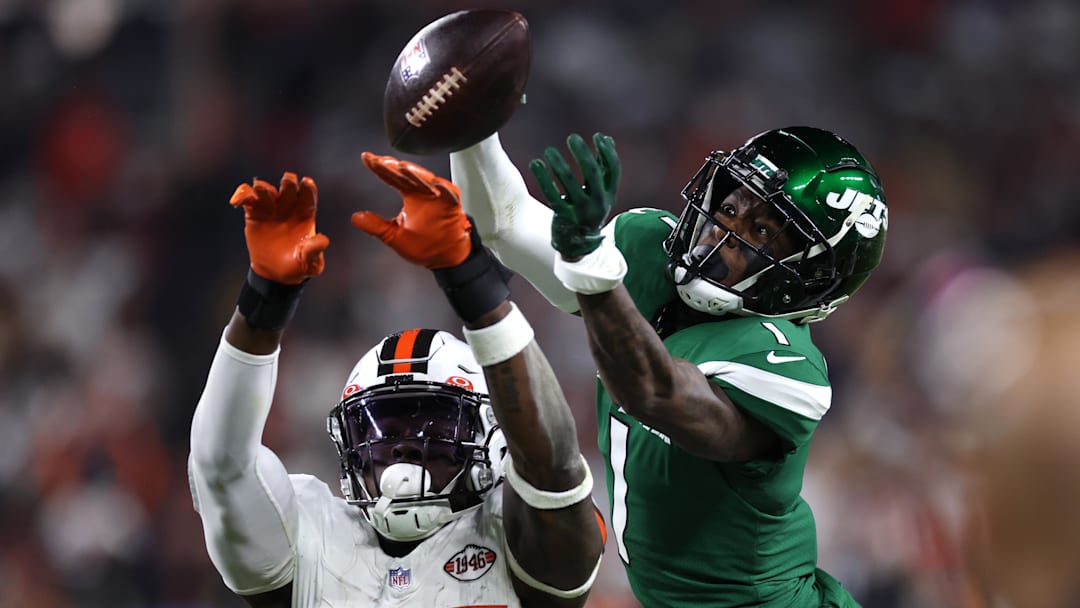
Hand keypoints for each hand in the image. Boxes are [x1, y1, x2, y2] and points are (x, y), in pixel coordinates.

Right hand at [230, 172, 328, 284]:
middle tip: (287, 180)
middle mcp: (289, 208)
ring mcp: (271, 209)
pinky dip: (242, 195)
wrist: (275, 273)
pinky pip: (248, 198)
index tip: (307, 182)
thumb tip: (324, 240)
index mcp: (305, 215)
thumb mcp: (310, 263)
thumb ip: (315, 251)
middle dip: (289, 182)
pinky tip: (236, 203)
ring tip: (260, 190)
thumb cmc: (297, 266)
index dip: (309, 189)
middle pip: (289, 188)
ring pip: (267, 190)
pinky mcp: (254, 213)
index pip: (308, 197)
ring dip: (264, 187)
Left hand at [354, 152, 471, 268]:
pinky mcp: (453, 204)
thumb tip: (356, 218)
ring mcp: (439, 196)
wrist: (446, 257)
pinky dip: (444, 188)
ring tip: (403, 167)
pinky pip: (450, 194)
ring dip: (416, 173)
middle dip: (394, 167)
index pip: (392, 177)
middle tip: (381, 161)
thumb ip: (376, 226)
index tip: (366, 158)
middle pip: (407, 175)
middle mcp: (423, 192)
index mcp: (410, 195)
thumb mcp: (394, 236)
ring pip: (427, 180)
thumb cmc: (425, 245)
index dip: (379, 167)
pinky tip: (436, 183)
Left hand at [528, 132, 619, 259]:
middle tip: (572, 138)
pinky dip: (543, 178)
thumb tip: (607, 139)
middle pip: (592, 172)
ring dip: (559, 163)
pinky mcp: (563, 215)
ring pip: (569, 181)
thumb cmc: (589, 210)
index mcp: (609, 194)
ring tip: (549, 151)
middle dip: (583, 153)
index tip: (598, 136)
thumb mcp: (601, 192)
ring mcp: (580, 210)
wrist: (579, 245)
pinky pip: (551, 194)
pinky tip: (535, 164)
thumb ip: (603, 168)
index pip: (613, 169)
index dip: (607, 151)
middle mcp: (597, 202)